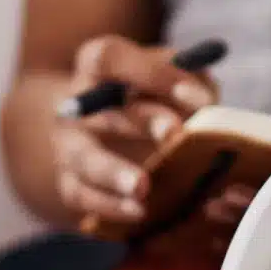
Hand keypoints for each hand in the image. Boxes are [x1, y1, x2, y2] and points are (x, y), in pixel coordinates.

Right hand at [47, 32, 220, 236]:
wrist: (106, 118)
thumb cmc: (151, 89)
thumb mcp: (171, 71)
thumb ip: (190, 78)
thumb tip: (203, 100)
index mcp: (97, 63)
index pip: (111, 57)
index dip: (151, 73)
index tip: (194, 93)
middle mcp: (76, 101)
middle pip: (104, 110)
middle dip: (142, 122)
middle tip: (175, 133)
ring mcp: (67, 142)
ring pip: (84, 158)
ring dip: (113, 173)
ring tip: (142, 188)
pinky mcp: (68, 178)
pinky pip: (81, 195)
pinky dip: (109, 206)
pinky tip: (139, 211)